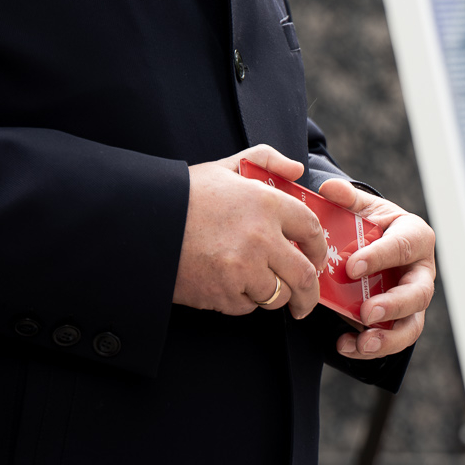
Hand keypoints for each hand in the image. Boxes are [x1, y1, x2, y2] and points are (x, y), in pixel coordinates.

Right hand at [173, 145, 327, 320]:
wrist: (144, 223)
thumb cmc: (186, 194)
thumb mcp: (226, 166)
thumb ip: (265, 159)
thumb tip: (296, 171)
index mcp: (265, 203)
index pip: (311, 230)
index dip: (319, 248)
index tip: (317, 258)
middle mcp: (260, 237)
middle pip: (304, 275)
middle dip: (310, 294)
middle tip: (306, 301)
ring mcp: (242, 268)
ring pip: (277, 295)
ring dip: (273, 296)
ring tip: (262, 289)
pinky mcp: (222, 292)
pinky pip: (247, 306)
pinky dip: (244, 301)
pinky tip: (231, 286)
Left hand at [317, 178, 435, 360]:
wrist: (377, 247)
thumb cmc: (372, 226)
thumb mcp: (362, 209)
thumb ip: (348, 199)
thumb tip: (329, 188)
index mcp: (415, 235)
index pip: (403, 246)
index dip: (380, 257)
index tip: (352, 267)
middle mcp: (422, 270)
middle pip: (418, 292)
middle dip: (394, 304)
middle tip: (366, 312)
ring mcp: (414, 299)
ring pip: (412, 324)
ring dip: (388, 336)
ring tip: (362, 342)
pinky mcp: (403, 320)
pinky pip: (395, 339)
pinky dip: (373, 347)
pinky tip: (347, 346)